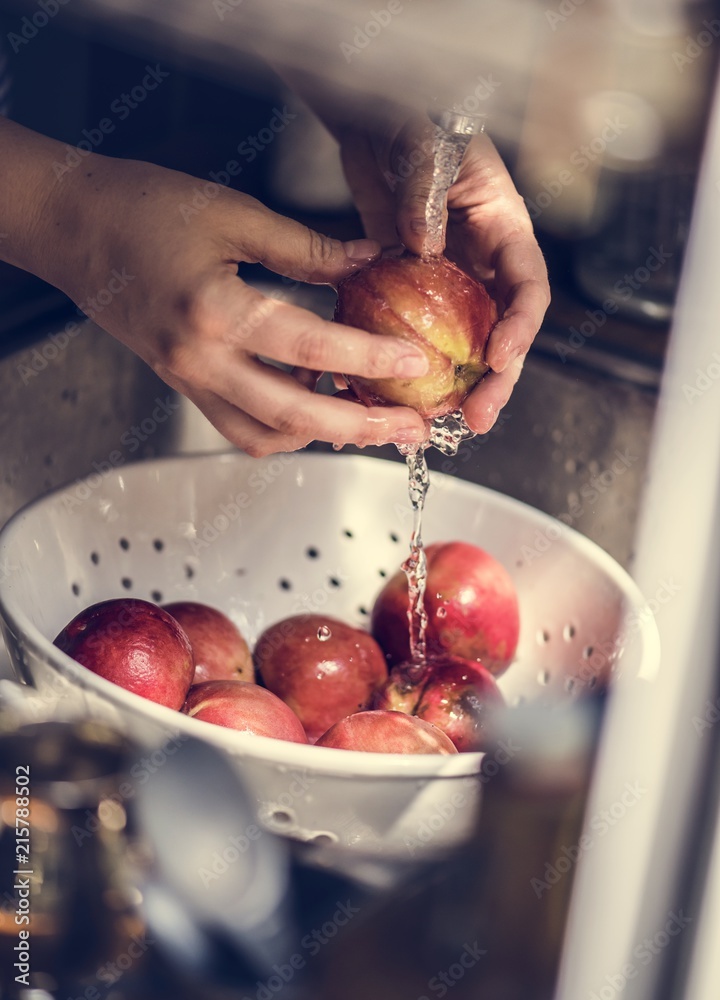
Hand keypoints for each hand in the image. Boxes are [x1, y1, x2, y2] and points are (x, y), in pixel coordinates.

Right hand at [0, 120, 428, 455]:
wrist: (72, 228)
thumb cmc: (140, 208)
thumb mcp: (232, 214)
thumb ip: (306, 247)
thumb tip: (368, 261)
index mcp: (215, 311)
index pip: (312, 347)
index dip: (371, 357)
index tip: (414, 362)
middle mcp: (200, 359)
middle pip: (295, 416)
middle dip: (362, 428)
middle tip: (411, 428)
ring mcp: (189, 379)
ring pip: (265, 435)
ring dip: (322, 435)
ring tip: (368, 415)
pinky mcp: (185, 383)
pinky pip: (240, 425)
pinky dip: (283, 425)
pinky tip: (313, 397)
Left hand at [337, 117, 550, 432]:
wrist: (374, 119)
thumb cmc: (413, 118)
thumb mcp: (424, 145)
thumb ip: (424, 193)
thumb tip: (421, 246)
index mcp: (502, 228)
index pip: (527, 287)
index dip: (520, 328)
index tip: (500, 359)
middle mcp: (480, 262)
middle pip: (500, 331)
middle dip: (494, 380)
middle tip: (477, 418)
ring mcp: (445, 280)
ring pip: (460, 344)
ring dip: (453, 386)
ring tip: (439, 423)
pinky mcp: (408, 288)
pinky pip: (413, 333)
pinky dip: (403, 363)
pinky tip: (387, 391)